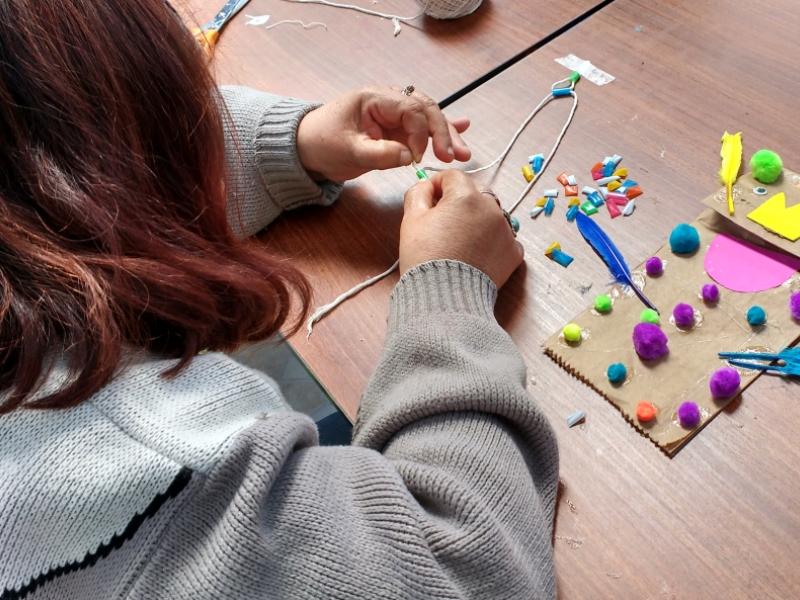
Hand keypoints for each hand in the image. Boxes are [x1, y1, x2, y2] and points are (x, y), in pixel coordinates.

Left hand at [297, 86, 470, 181]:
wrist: (306, 149)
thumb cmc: (321, 143)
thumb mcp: (347, 151)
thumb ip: (379, 154)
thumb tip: (410, 155)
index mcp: (374, 97)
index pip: (410, 109)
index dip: (420, 133)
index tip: (417, 157)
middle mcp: (388, 101)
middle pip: (425, 110)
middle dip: (443, 132)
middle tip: (455, 155)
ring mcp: (393, 115)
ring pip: (428, 120)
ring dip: (446, 136)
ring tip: (463, 153)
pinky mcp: (395, 130)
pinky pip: (421, 129)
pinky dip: (439, 132)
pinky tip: (462, 130)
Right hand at [399, 171, 523, 287]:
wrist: (446, 298)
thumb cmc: (425, 257)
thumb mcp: (411, 220)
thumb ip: (418, 193)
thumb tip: (426, 186)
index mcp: (465, 196)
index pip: (452, 176)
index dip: (437, 185)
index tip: (429, 199)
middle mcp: (491, 208)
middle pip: (474, 193)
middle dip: (459, 201)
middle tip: (443, 222)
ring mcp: (506, 230)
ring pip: (490, 214)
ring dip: (477, 219)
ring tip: (460, 240)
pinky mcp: (514, 252)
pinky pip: (503, 237)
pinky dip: (491, 241)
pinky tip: (476, 254)